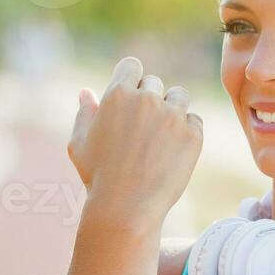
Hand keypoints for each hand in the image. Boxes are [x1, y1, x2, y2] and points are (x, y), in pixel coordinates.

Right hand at [67, 56, 201, 224]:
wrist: (126, 209)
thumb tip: (87, 92)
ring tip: (159, 139)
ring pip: (179, 97)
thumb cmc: (98, 178)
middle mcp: (147, 98)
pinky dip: (186, 133)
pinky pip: (194, 122)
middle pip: (155, 83)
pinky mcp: (193, 134)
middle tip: (141, 132)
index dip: (131, 80)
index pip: (132, 66)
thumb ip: (85, 113)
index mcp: (118, 94)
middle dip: (149, 101)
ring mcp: (172, 116)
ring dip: (172, 110)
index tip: (131, 99)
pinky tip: (171, 153)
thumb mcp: (79, 144)